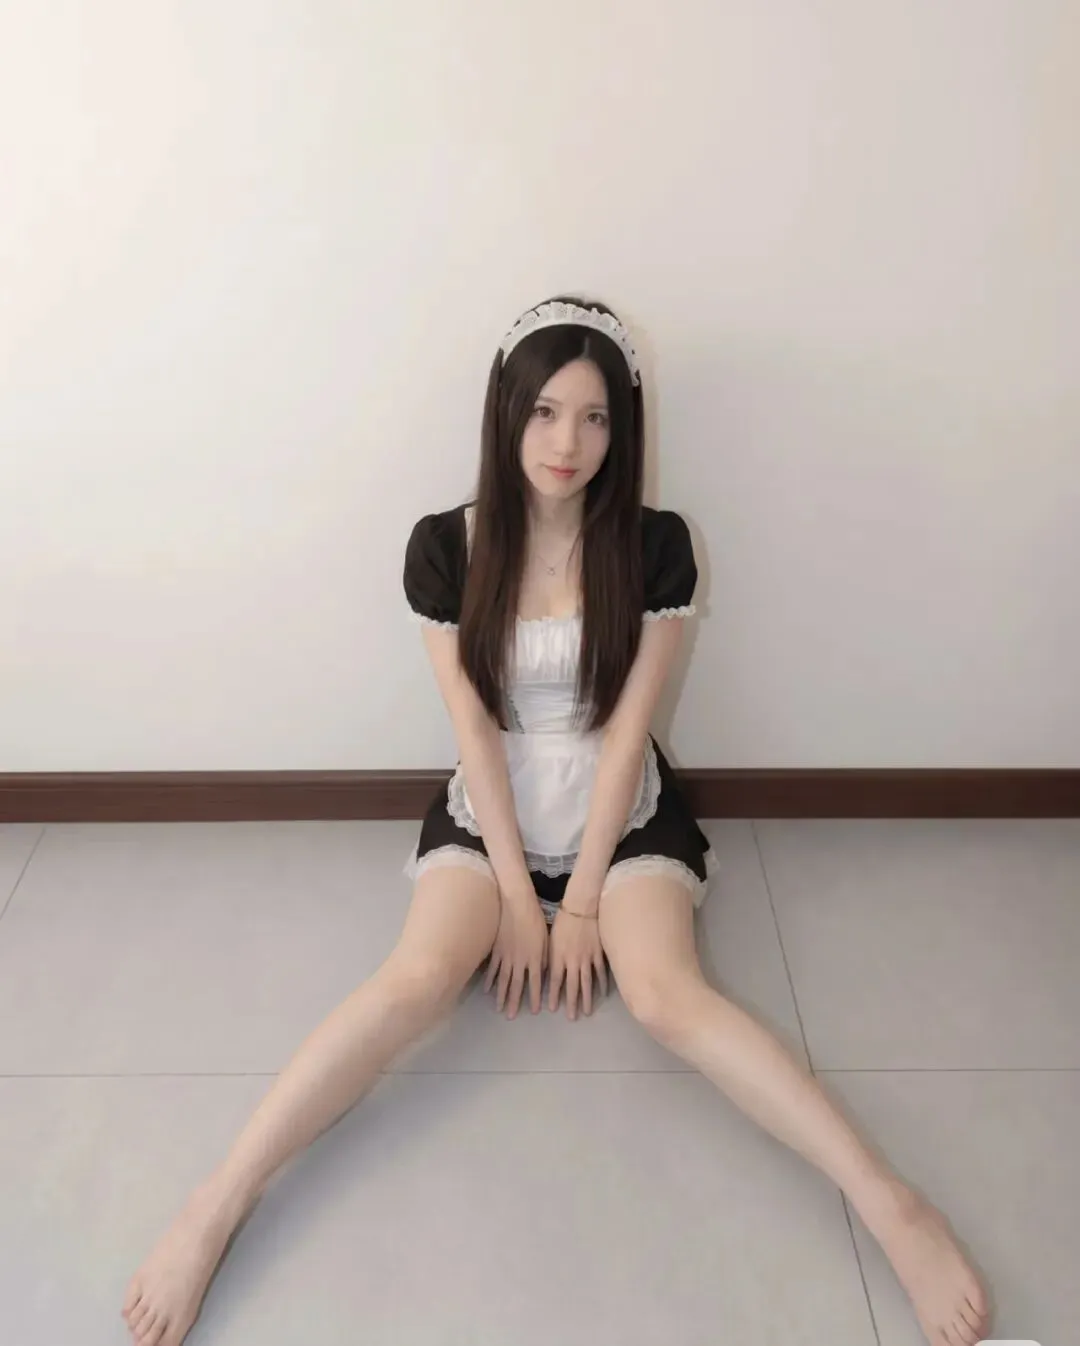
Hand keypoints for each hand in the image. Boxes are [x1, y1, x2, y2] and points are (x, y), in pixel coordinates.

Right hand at [483, 893, 547, 1018]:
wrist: (516, 904)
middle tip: (510, 1017)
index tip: (533, 1011)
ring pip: (502, 980)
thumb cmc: (535, 919)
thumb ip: (543, 957)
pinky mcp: (496, 949)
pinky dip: (490, 980)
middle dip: (513, 1002)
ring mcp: (505, 956)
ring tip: (498, 1008)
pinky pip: (492, 968)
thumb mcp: (545, 939)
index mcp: (534, 958)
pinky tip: (487, 990)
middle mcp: (519, 961)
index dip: (534, 997)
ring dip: (501, 995)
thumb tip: (541, 971)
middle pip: (516, 985)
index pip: (535, 982)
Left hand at [548, 907, 607, 1019]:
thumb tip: (549, 972)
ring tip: (587, 1012)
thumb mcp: (551, 939)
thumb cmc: (563, 921)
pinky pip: (601, 972)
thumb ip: (551, 957)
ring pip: (587, 983)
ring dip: (587, 999)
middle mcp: (572, 961)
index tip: (552, 1010)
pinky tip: (602, 994)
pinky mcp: (599, 953)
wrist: (582, 907)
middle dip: (571, 1003)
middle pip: (572, 986)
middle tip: (571, 1018)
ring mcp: (587, 958)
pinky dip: (602, 984)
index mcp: (558, 956)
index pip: (555, 981)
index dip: (554, 996)